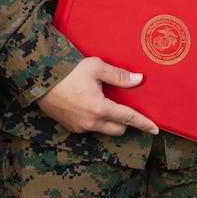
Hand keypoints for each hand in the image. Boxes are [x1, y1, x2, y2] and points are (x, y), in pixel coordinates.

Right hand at [35, 57, 159, 136]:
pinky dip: (96, 121)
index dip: (144, 123)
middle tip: (125, 106)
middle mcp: (91, 122)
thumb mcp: (96, 67)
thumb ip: (119, 75)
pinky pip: (91, 128)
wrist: (41, 80)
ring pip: (105, 130)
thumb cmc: (69, 71)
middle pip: (119, 129)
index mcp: (99, 108)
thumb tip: (138, 79)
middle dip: (126, 121)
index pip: (128, 118)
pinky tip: (91, 106)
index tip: (156, 129)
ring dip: (111, 122)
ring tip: (106, 104)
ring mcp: (80, 127)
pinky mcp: (71, 128)